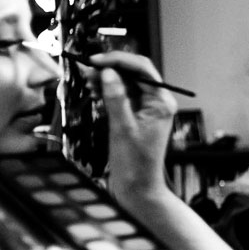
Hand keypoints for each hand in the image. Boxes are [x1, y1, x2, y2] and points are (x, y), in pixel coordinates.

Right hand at [78, 51, 176, 204]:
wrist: (137, 189)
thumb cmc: (135, 164)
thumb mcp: (122, 128)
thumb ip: (116, 98)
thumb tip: (107, 73)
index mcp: (161, 102)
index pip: (142, 69)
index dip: (118, 61)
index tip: (96, 61)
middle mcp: (156, 103)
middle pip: (133, 74)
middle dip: (110, 69)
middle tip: (87, 69)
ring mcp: (146, 109)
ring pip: (125, 83)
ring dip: (106, 79)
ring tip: (88, 79)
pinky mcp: (135, 116)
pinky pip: (121, 96)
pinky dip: (107, 91)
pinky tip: (94, 91)